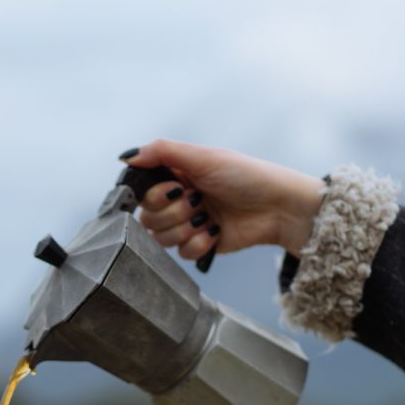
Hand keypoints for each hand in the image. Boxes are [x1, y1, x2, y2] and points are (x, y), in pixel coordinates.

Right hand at [121, 139, 325, 259]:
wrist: (278, 207)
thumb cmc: (246, 176)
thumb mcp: (204, 156)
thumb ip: (162, 152)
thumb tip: (127, 157)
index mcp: (176, 175)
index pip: (142, 193)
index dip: (154, 196)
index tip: (175, 188)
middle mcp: (178, 199)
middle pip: (148, 219)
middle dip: (174, 212)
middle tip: (198, 201)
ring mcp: (188, 223)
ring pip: (161, 239)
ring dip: (186, 228)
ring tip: (208, 216)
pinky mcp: (200, 244)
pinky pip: (181, 253)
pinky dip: (199, 243)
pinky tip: (216, 231)